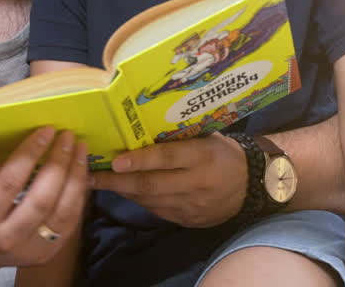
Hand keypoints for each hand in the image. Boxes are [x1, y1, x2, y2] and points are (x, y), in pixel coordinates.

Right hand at [0, 127, 86, 273]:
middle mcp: (5, 239)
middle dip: (58, 163)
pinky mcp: (45, 254)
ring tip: (79, 150)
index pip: (9, 183)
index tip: (45, 131)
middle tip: (67, 136)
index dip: (30, 155)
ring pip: (61, 212)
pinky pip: (69, 223)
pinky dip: (78, 196)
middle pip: (41, 199)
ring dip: (75, 177)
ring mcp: (28, 250)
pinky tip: (80, 173)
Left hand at [88, 133, 245, 227]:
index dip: (140, 160)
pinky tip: (123, 191)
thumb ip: (178, 136)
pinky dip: (138, 200)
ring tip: (98, 182)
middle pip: (152, 184)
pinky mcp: (189, 220)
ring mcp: (193, 206)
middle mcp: (197, 183)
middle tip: (91, 176)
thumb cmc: (222, 152)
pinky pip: (157, 211)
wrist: (253, 186)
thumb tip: (138, 125)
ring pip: (150, 200)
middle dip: (117, 181)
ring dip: (123, 191)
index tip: (115, 160)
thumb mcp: (207, 137)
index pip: (167, 158)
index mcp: (203, 156)